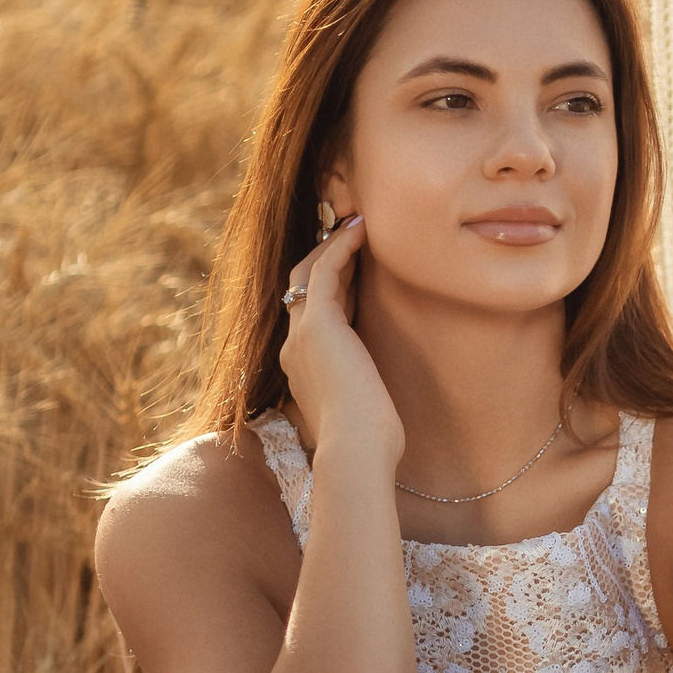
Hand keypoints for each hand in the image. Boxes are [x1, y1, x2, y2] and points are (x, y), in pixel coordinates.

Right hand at [280, 212, 403, 471]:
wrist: (357, 450)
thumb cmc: (369, 442)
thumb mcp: (364, 405)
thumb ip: (363, 385)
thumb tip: (379, 384)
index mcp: (302, 367)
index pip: (313, 314)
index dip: (334, 286)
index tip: (358, 267)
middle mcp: (293, 346)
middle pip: (303, 287)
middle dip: (327, 258)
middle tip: (355, 233)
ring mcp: (301, 333)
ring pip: (308, 273)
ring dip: (333, 244)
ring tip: (360, 222)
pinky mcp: (318, 323)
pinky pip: (326, 270)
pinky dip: (342, 246)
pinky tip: (362, 229)